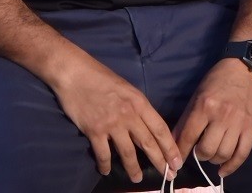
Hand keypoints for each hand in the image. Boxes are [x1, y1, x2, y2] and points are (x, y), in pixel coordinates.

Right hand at [54, 55, 181, 183]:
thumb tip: (144, 126)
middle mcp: (128, 114)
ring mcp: (111, 124)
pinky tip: (106, 171)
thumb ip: (136, 106)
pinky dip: (105, 166)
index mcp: (138, 101)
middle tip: (168, 176)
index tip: (177, 161)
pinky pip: (104, 154)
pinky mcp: (94, 131)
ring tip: (138, 178)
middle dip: (160, 162)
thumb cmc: (99, 76)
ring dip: (134, 169)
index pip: (160, 128)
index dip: (170, 147)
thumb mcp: (125, 88)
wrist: (74, 72)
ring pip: (128, 153)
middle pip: (148, 143)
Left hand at [173, 59, 251, 177]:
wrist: (245, 67)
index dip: (181, 152)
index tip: (176, 162)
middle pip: (206, 150)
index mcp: (204, 105)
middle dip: (200, 156)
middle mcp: (221, 116)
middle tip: (200, 152)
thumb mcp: (198, 94)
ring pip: (223, 154)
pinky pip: (242, 154)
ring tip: (212, 155)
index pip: (189, 136)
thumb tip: (173, 141)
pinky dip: (231, 166)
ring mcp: (238, 123)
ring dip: (214, 160)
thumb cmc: (218, 79)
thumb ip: (186, 119)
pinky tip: (223, 170)